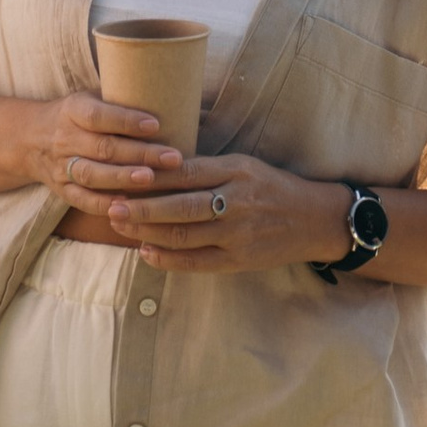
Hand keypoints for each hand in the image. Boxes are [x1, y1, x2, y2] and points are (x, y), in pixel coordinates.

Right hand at [27, 90, 184, 219]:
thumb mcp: (89, 97)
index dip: (126, 121)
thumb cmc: (76, 115)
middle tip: (172, 158)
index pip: (98, 116)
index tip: (156, 125)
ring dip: (123, 178)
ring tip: (151, 179)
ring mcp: (61, 166)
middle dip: (140, 154)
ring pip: (93, 174)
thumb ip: (119, 98)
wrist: (29, 138)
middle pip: (103, 148)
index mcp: (73, 110)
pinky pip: (82, 200)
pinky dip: (104, 204)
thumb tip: (168, 92)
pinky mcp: (62, 189)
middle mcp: (65, 138)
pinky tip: (127, 204)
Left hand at [114, 151, 354, 274]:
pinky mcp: (241, 261)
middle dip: (142, 208)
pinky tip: (146, 252)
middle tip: (111, 206)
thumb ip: (206, 166)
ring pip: (185, 235)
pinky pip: (198, 262)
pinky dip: (169, 259)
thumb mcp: (243, 165)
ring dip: (148, 232)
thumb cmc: (272, 187)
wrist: (315, 219)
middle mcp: (236, 202)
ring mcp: (238, 234)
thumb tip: (157, 163)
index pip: (185, 172)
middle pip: (180, 206)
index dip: (151, 176)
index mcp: (235, 171)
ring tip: (120, 227)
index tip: (121, 174)